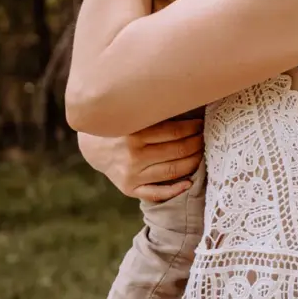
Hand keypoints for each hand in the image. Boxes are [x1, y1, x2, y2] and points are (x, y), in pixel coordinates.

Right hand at [78, 117, 202, 202]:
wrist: (92, 148)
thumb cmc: (119, 128)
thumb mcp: (132, 116)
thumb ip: (155, 115)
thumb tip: (187, 104)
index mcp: (134, 133)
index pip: (174, 132)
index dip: (193, 128)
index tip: (201, 124)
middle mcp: (133, 155)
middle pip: (176, 151)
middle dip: (196, 143)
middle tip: (205, 138)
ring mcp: (131, 174)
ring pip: (172, 171)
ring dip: (192, 162)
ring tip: (201, 153)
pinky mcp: (129, 188)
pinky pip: (156, 193)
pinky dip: (174, 190)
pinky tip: (189, 183)